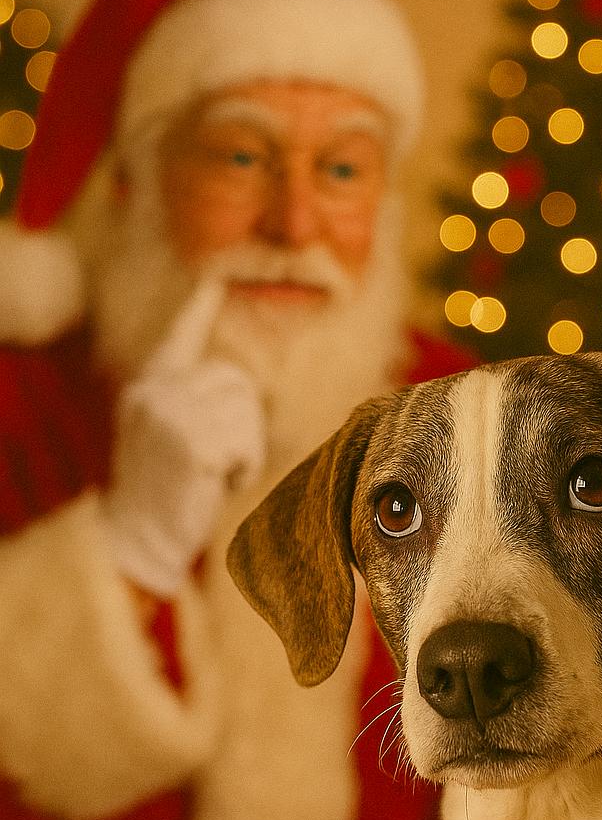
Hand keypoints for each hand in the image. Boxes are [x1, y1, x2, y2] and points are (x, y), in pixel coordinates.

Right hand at [103, 282, 265, 595]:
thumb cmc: (164, 493)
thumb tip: (234, 384)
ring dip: (244, 449)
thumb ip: (191, 405)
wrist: (137, 538)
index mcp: (151, 387)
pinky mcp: (191, 442)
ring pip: (246, 411)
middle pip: (236, 382)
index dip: (197, 309)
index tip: (212, 281)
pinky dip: (242, 469)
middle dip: (242, 424)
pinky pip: (245, 443)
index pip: (180, 339)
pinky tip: (214, 486)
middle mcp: (157, 391)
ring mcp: (171, 414)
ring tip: (213, 474)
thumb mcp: (169, 437)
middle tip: (216, 462)